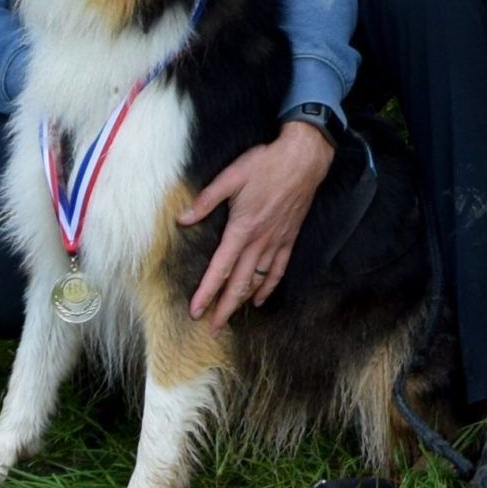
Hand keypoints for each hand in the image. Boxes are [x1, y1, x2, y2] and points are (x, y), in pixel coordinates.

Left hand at [182, 119, 334, 326]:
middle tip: (211, 329)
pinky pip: (278, 269)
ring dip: (243, 302)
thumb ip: (206, 200)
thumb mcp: (232, 175)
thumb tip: (182, 218)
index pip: (220, 268)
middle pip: (239, 283)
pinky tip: (259, 299)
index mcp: (242, 228)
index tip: (195, 311)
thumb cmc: (266, 164)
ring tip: (230, 318)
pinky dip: (269, 287)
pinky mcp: (289, 238)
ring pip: (257, 280)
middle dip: (224, 308)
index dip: (207, 292)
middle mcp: (259, 241)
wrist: (304, 158)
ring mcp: (276, 242)